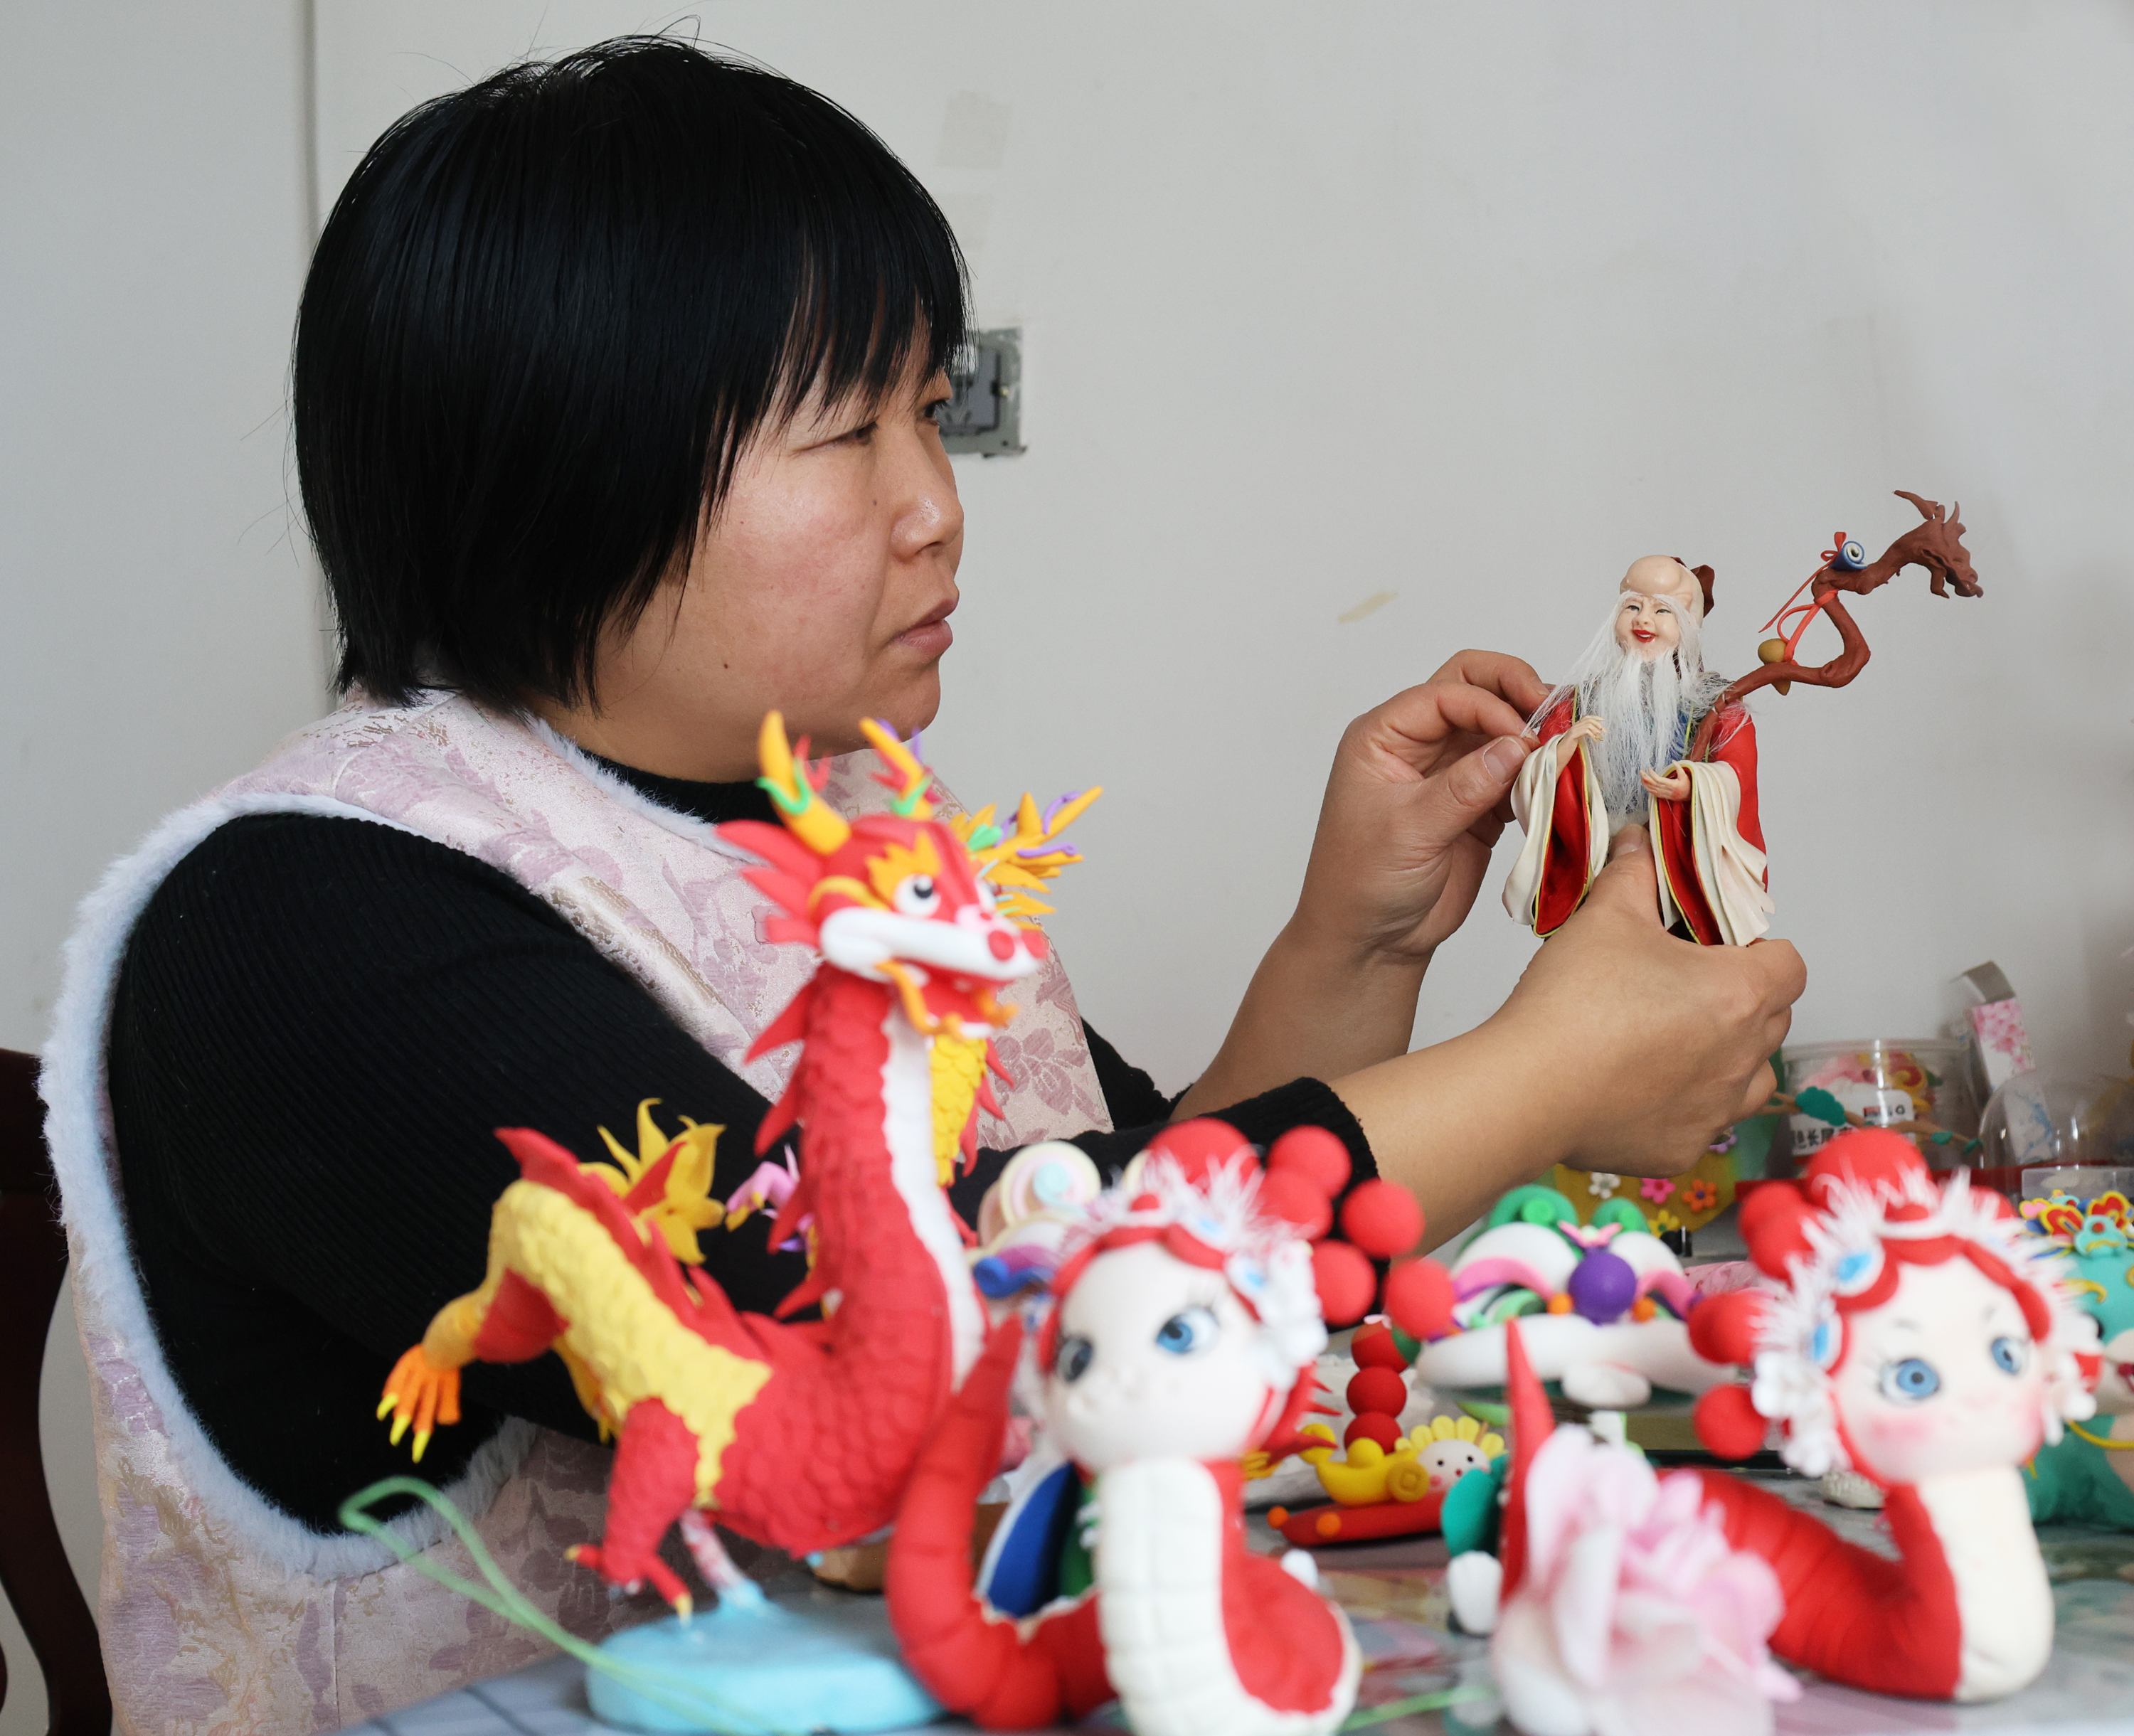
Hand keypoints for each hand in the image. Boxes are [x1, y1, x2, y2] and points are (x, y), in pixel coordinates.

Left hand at [1291, 650, 1550, 966]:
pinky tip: (1558, 782)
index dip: (1491, 704)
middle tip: (1558, 716)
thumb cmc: (1363, 882)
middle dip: (1518, 694)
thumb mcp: (1410, 831)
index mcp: (1383, 736)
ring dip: (1534, 735)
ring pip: (1500, 729)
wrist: (1370, 939)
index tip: (1525, 736)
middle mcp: (1417, 744)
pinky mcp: (1477, 804)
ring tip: (1568, 748)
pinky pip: (1515, 773)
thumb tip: (1518, 746)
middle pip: (1475, 689)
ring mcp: (1450, 772)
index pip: (1446, 692)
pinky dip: (1539, 774)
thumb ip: (1464, 787)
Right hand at [1490, 825, 1802, 1174]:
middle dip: (1740, 1000)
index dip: (1759, 951)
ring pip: (1749, 1078)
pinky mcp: (1682, 1149)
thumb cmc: (1574, 1002)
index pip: (1789, 965)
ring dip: (1726, 1057)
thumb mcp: (1605, 917)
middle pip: (1772, 1019)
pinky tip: (1635, 1087)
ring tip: (1670, 1041)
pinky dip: (1682, 1105)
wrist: (1529, 1087)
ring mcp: (1716, 1110)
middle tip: (1681, 986)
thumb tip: (1640, 843)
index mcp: (1740, 994)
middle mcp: (1744, 1057)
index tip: (1716, 947)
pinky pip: (1702, 1123)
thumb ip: (1633, 874)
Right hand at [1565, 714, 1604, 746]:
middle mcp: (1575, 725)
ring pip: (1588, 724)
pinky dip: (1592, 735)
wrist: (1561, 751)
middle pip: (1589, 719)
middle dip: (1598, 724)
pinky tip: (1594, 739)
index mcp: (1577, 725)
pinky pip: (1586, 731)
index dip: (1595, 717)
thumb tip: (1597, 732)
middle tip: (1604, 731)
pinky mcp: (1573, 734)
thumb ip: (1586, 733)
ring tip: (1599, 736)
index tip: (1603, 720)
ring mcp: (1573, 729)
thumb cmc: (1570, 746)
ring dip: (1596, 730)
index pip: (1587, 717)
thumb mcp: (1580, 737)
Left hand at [1640, 767, 1690, 801]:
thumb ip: (1679, 767)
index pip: (1658, 780)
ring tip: (1641, 776)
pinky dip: (1647, 788)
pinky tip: (1644, 783)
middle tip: (1641, 771)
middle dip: (1645, 777)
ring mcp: (1664, 794)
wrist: (1688, 796)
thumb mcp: (1684, 775)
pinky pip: (1652, 793)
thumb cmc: (1687, 784)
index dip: (1652, 774)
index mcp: (1672, 785)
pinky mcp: (1662, 796)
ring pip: (1651, 789)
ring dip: (1644, 783)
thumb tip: (1673, 760)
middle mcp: (1667, 790)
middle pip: (1653, 784)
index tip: (1649, 768)